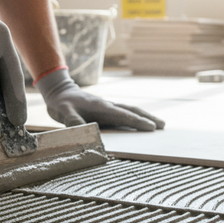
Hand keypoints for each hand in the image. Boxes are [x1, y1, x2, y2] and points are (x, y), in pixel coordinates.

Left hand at [36, 68, 164, 130]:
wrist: (60, 92)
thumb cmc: (62, 103)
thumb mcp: (63, 112)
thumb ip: (73, 121)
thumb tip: (84, 131)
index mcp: (101, 107)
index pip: (122, 115)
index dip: (137, 121)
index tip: (151, 127)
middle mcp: (107, 105)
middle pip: (132, 110)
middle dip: (148, 118)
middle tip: (163, 126)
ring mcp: (108, 107)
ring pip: (130, 110)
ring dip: (145, 116)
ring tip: (160, 124)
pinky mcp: (106, 109)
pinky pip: (125, 113)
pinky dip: (136, 117)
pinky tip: (141, 122)